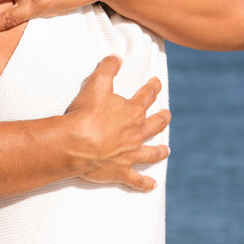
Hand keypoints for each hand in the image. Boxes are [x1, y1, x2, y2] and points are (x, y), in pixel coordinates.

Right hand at [60, 56, 168, 191]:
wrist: (75, 144)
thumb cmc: (86, 114)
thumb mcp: (96, 84)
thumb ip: (108, 68)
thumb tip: (116, 57)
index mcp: (132, 112)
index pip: (147, 96)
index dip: (153, 88)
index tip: (157, 83)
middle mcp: (135, 134)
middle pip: (154, 125)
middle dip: (162, 119)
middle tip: (167, 115)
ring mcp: (130, 154)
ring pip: (150, 153)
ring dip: (159, 151)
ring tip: (166, 150)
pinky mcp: (120, 172)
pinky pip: (136, 180)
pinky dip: (145, 184)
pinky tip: (152, 186)